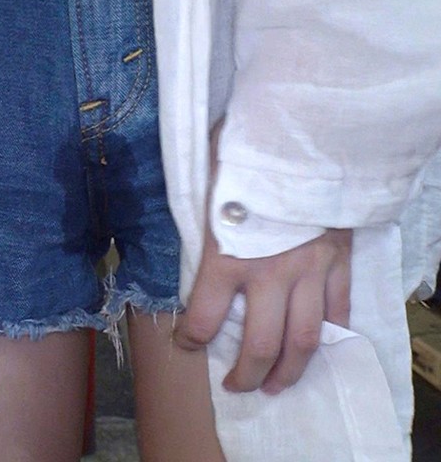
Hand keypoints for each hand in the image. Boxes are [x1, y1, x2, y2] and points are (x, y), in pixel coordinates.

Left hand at [173, 119, 351, 393]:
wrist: (303, 134)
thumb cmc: (245, 153)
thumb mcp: (206, 181)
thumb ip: (195, 211)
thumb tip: (182, 226)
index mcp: (227, 256)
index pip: (202, 317)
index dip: (190, 339)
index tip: (185, 344)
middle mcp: (269, 273)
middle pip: (261, 344)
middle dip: (246, 374)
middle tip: (237, 386)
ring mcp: (310, 271)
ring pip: (304, 339)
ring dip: (289, 371)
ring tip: (277, 385)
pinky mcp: (339, 261)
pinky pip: (338, 309)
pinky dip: (330, 334)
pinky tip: (321, 346)